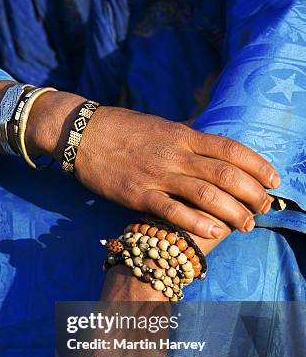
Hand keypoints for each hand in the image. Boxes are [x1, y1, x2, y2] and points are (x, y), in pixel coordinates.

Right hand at [31, 93, 278, 238]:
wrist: (83, 132)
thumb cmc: (122, 128)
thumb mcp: (160, 125)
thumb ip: (186, 133)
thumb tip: (207, 136)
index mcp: (183, 135)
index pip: (231, 148)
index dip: (257, 165)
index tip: (273, 180)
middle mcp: (176, 154)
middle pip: (225, 173)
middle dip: (251, 193)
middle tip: (264, 207)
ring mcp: (157, 174)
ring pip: (205, 193)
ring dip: (232, 211)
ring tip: (248, 225)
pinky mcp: (137, 194)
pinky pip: (171, 209)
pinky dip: (195, 221)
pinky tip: (214, 231)